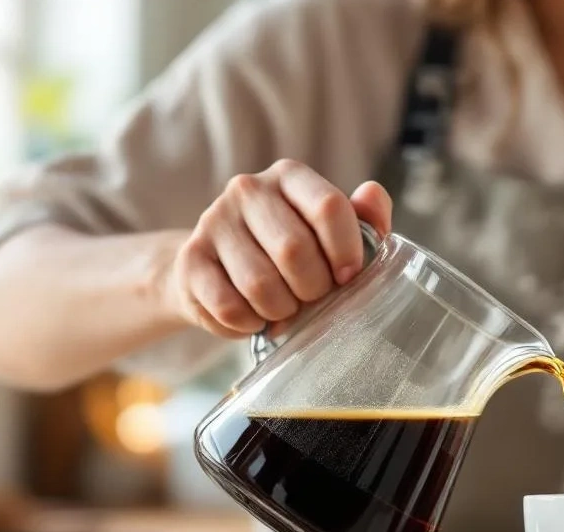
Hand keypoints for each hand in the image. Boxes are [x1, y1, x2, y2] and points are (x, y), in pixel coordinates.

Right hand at [168, 159, 392, 337]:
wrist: (219, 271)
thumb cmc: (290, 253)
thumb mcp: (331, 234)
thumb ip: (363, 218)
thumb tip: (373, 195)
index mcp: (289, 176)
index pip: (328, 207)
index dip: (347, 251)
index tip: (348, 276)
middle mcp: (247, 189)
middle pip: (294, 249)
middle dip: (313, 288)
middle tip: (313, 297)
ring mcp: (213, 221)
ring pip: (260, 284)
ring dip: (282, 310)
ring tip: (285, 307)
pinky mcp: (190, 259)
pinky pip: (230, 306)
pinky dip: (251, 323)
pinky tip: (256, 317)